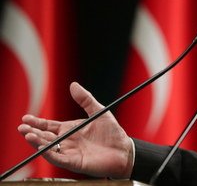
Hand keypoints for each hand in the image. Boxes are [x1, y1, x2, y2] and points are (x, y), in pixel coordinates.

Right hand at [18, 82, 133, 178]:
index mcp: (71, 129)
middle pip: (45, 137)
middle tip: (22, 128)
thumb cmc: (112, 132)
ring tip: (28, 135)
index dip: (37, 122)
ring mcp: (69, 152)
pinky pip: (58, 158)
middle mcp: (67, 141)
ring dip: (37, 142)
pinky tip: (42, 148)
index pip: (49, 126)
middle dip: (32, 132)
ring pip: (48, 148)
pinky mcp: (74, 162)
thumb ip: (85, 99)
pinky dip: (49, 153)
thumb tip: (73, 84)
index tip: (26, 118)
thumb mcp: (98, 111)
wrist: (124, 150)